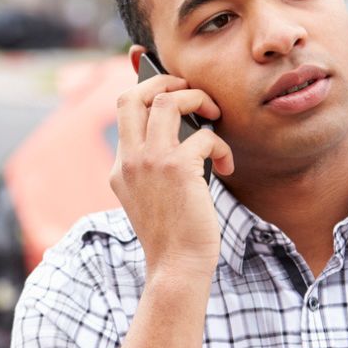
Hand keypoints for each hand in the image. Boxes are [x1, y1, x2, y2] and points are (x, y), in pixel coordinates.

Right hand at [109, 74, 234, 281]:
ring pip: (168, 101)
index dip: (146, 89)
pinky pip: (205, 135)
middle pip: (133, 95)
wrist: (176, 266)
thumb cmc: (173, 234)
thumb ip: (155, 165)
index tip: (170, 88)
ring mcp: (150, 162)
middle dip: (164, 81)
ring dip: (198, 100)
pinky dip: (221, 146)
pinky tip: (226, 166)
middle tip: (191, 91)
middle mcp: (130, 159)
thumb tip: (186, 130)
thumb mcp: (151, 196)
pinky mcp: (178, 168)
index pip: (124, 110)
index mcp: (121, 167)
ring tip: (214, 116)